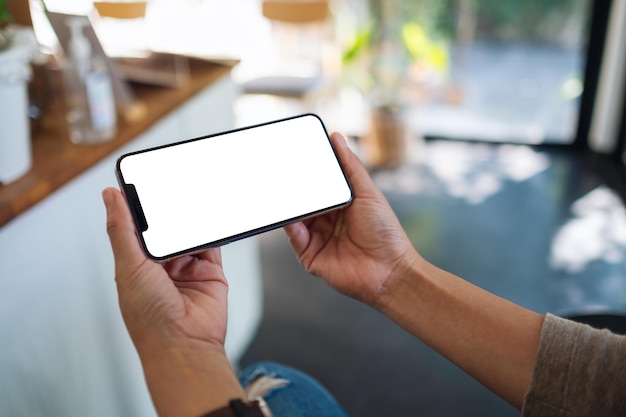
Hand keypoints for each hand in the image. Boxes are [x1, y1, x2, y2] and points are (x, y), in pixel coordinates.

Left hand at [103, 187, 228, 349]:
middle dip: (168, 213)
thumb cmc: (150, 318)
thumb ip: (122, 229)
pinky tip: (208, 221)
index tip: (141, 184)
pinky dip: (211, 232)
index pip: (137, 229)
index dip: (138, 208)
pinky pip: (212, 246)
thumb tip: (110, 197)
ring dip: (190, 222)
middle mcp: (162, 268)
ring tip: (190, 204)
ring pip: (189, 235)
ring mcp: (187, 270)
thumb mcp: (129, 266)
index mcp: (136, 266)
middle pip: (166, 230)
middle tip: (169, 190)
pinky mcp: (211, 273)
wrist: (185, 343)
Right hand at [284, 132, 419, 306]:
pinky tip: (290, 213)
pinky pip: (294, 236)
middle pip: (304, 200)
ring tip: (284, 189)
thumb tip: (337, 138)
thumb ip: (350, 166)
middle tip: (283, 170)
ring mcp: (317, 238)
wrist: (390, 271)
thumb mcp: (368, 192)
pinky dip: (289, 224)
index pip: (318, 184)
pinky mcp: (310, 256)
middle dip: (294, 187)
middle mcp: (327, 221)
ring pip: (295, 216)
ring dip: (290, 204)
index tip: (296, 155)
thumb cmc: (386, 233)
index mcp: (341, 205)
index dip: (308, 172)